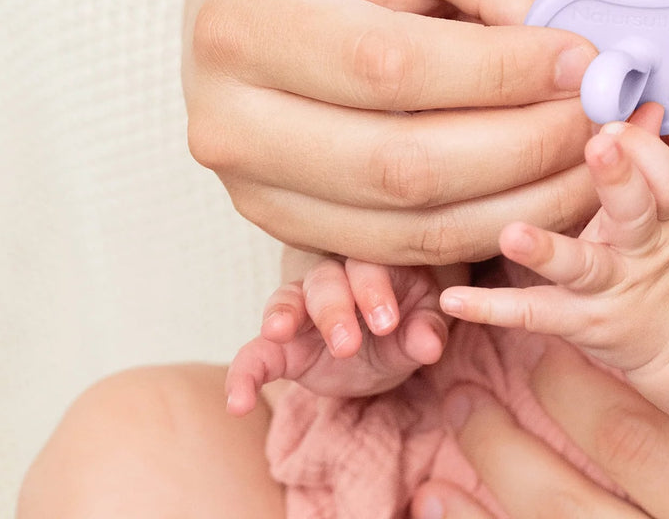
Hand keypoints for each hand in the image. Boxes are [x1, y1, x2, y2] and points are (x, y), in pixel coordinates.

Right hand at [183, 0, 597, 262]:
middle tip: (607, 116)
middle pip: (402, 165)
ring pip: (411, 227)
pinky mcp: (289, 228)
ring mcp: (251, 190)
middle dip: (528, 147)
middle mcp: (228, 120)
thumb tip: (578, 59)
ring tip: (594, 153)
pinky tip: (549, 187)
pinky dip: (490, 228)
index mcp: (246, 22)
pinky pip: (406, 250)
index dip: (503, 74)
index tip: (588, 61)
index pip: (392, 67)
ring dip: (525, 202)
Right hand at [225, 256, 448, 413]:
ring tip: (278, 332)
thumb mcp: (421, 328)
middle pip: (327, 280)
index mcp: (375, 267)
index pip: (370, 266)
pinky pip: (254, 353)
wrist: (380, 351)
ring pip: (288, 299)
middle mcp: (335, 277)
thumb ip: (425, 332)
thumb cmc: (404, 324)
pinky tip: (237, 403)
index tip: (387, 323)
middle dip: (334, 309)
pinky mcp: (280, 345)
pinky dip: (242, 374)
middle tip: (347, 344)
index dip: (376, 291)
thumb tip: (431, 345)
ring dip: (283, 316)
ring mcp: (302, 307)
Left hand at [440, 105, 668, 375]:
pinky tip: (452, 299)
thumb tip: (639, 101)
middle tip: (599, 145)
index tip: (613, 122)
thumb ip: (645, 153)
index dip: (644, 150)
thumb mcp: (668, 203)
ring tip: (511, 234)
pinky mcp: (575, 319)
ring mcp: (606, 285)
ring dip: (546, 249)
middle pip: (633, 209)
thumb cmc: (662, 249)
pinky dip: (491, 308)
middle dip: (617, 177)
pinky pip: (531, 312)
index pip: (666, 176)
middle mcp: (636, 246)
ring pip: (579, 266)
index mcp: (660, 210)